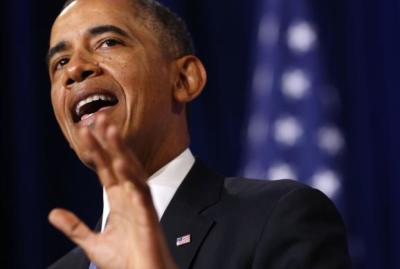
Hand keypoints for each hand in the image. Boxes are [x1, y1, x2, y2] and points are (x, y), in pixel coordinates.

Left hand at [49, 115, 177, 268]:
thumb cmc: (126, 261)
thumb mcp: (93, 243)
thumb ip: (75, 227)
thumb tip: (53, 213)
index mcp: (119, 200)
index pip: (104, 169)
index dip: (94, 150)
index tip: (84, 131)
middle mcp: (130, 197)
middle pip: (118, 163)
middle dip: (108, 141)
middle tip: (98, 118)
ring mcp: (140, 204)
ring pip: (131, 171)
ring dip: (120, 151)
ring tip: (110, 131)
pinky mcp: (148, 216)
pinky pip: (141, 192)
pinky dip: (132, 178)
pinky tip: (121, 164)